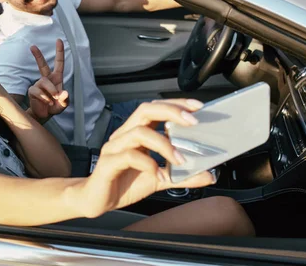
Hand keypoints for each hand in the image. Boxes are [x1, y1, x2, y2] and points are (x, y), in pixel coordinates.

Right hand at [27, 39, 68, 120]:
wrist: (44, 115)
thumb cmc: (54, 107)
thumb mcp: (63, 104)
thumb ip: (65, 100)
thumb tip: (64, 93)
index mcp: (56, 79)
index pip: (59, 63)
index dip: (59, 52)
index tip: (59, 40)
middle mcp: (47, 79)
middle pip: (42, 65)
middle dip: (38, 56)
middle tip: (32, 46)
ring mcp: (39, 84)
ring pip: (44, 82)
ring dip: (50, 91)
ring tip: (52, 101)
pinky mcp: (32, 91)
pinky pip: (38, 91)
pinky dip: (44, 98)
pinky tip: (46, 102)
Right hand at [76, 99, 214, 217]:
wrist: (97, 200)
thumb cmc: (124, 183)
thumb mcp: (159, 179)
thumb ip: (182, 176)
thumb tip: (208, 174)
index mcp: (136, 132)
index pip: (155, 108)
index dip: (176, 104)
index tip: (197, 107)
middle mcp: (124, 135)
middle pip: (145, 110)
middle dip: (171, 111)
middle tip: (193, 122)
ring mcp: (114, 147)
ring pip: (139, 133)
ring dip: (164, 144)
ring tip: (180, 160)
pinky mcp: (108, 163)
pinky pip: (128, 156)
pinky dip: (147, 163)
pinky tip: (157, 174)